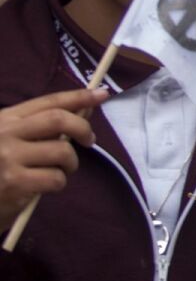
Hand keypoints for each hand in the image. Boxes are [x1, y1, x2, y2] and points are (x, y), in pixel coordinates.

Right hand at [0, 87, 107, 228]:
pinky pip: (55, 178)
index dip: (78, 96)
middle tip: (90, 140)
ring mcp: (8, 158)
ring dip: (70, 163)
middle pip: (58, 120)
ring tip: (60, 171)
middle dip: (82, 127)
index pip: (47, 102)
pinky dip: (58, 183)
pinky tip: (45, 187)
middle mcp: (5, 134)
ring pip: (61, 151)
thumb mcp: (8, 141)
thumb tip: (82, 112)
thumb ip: (37, 128)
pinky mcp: (14, 183)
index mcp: (5, 120)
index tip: (101, 93)